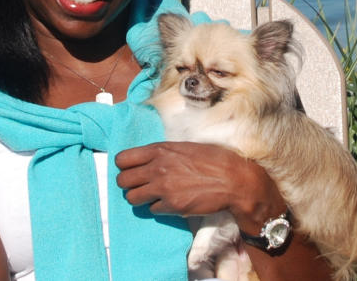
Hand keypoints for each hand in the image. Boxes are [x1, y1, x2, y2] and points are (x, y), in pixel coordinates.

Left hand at [115, 141, 284, 232]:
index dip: (124, 166)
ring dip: (140, 198)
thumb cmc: (213, 159)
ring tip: (152, 195)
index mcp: (160, 150)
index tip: (131, 169)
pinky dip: (158, 207)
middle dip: (129, 184)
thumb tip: (150, 159)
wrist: (233, 180)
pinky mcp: (171, 206)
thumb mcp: (185, 147)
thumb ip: (164, 153)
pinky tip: (170, 202)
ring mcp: (163, 189)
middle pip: (122, 181)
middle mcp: (157, 168)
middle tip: (140, 185)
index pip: (122, 159)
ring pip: (132, 198)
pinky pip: (151, 210)